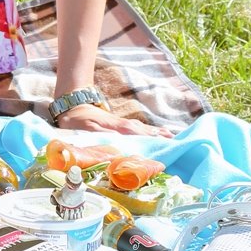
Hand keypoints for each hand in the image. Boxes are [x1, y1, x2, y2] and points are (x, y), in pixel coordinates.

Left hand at [56, 104, 174, 137]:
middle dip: (160, 137)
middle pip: (146, 132)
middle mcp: (124, 125)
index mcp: (118, 128)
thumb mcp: (86, 127)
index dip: (151, 140)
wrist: (74, 105)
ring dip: (158, 133)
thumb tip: (117, 138)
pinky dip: (151, 131)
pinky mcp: (121, 124)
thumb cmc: (78, 120)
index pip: (138, 135)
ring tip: (173, 138)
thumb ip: (101, 133)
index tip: (165, 145)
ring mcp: (124, 124)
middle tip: (177, 143)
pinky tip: (158, 133)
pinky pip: (140, 128)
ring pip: (145, 129)